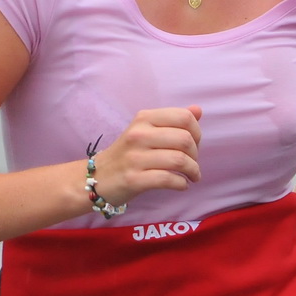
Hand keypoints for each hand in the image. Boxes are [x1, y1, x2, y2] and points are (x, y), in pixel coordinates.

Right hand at [89, 106, 203, 202]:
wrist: (97, 177)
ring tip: (192, 176)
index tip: (194, 145)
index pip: (184, 117)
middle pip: (185, 139)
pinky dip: (182, 184)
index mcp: (144, 118)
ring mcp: (134, 157)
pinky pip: (168, 179)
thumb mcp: (147, 130)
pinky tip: (182, 185)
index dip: (197, 132)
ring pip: (179, 160)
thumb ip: (173, 120)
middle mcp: (138, 134)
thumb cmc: (130, 153)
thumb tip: (198, 110)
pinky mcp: (133, 179)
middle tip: (192, 163)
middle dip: (196, 155)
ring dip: (193, 171)